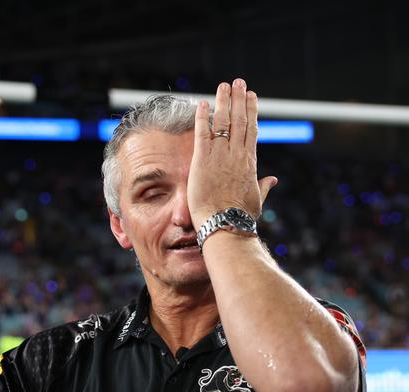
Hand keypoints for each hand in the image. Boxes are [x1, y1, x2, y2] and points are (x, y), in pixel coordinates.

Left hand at [187, 79, 277, 227]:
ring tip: (224, 85)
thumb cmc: (240, 217)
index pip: (251, 131)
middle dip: (240, 99)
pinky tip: (202, 103)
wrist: (225, 225)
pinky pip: (202, 133)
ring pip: (224, 122)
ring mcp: (221, 156)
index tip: (251, 97)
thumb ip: (263, 186)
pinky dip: (203, 117)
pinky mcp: (203, 160)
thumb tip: (273, 180)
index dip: (251, 112)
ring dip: (224, 101)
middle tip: (239, 82)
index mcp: (250, 163)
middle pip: (240, 120)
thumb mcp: (256, 199)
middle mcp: (237, 155)